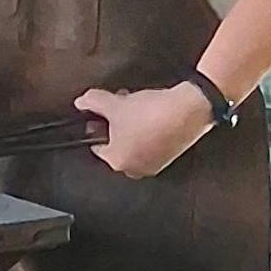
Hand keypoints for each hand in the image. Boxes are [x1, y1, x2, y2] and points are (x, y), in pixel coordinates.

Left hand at [78, 82, 211, 179]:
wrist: (188, 109)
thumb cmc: (151, 114)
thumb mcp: (115, 104)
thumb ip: (93, 102)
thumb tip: (82, 101)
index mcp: (118, 162)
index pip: (97, 146)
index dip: (96, 125)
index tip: (98, 114)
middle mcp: (136, 169)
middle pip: (116, 145)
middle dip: (114, 124)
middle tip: (117, 106)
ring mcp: (155, 164)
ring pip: (134, 143)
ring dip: (131, 126)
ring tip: (135, 106)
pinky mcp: (170, 155)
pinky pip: (151, 143)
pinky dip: (148, 130)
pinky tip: (152, 113)